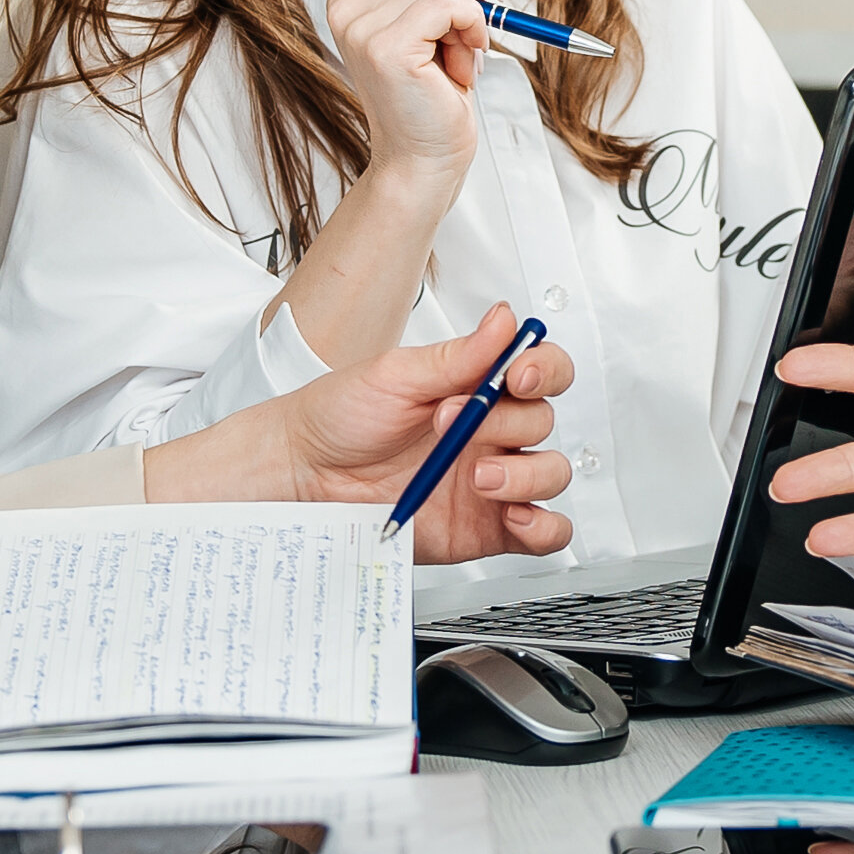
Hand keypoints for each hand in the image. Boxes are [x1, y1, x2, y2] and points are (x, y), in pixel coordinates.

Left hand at [157, 303, 578, 563]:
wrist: (303, 476)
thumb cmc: (340, 418)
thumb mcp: (394, 375)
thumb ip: (457, 356)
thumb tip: (504, 320)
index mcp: (475, 387)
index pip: (540, 370)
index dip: (544, 368)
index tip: (517, 375)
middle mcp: (490, 433)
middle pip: (544, 422)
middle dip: (507, 422)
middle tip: (453, 422)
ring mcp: (491, 481)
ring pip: (551, 474)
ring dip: (526, 474)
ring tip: (478, 476)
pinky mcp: (486, 527)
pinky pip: (543, 533)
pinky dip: (544, 527)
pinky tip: (515, 517)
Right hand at [324, 0, 493, 197]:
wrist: (424, 159)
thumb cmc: (431, 96)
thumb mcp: (431, 22)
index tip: (468, 14)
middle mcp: (345, 8)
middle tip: (464, 41)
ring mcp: (361, 28)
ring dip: (470, 22)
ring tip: (458, 62)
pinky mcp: (387, 48)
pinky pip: (451, 5)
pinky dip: (472, 31)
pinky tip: (461, 67)